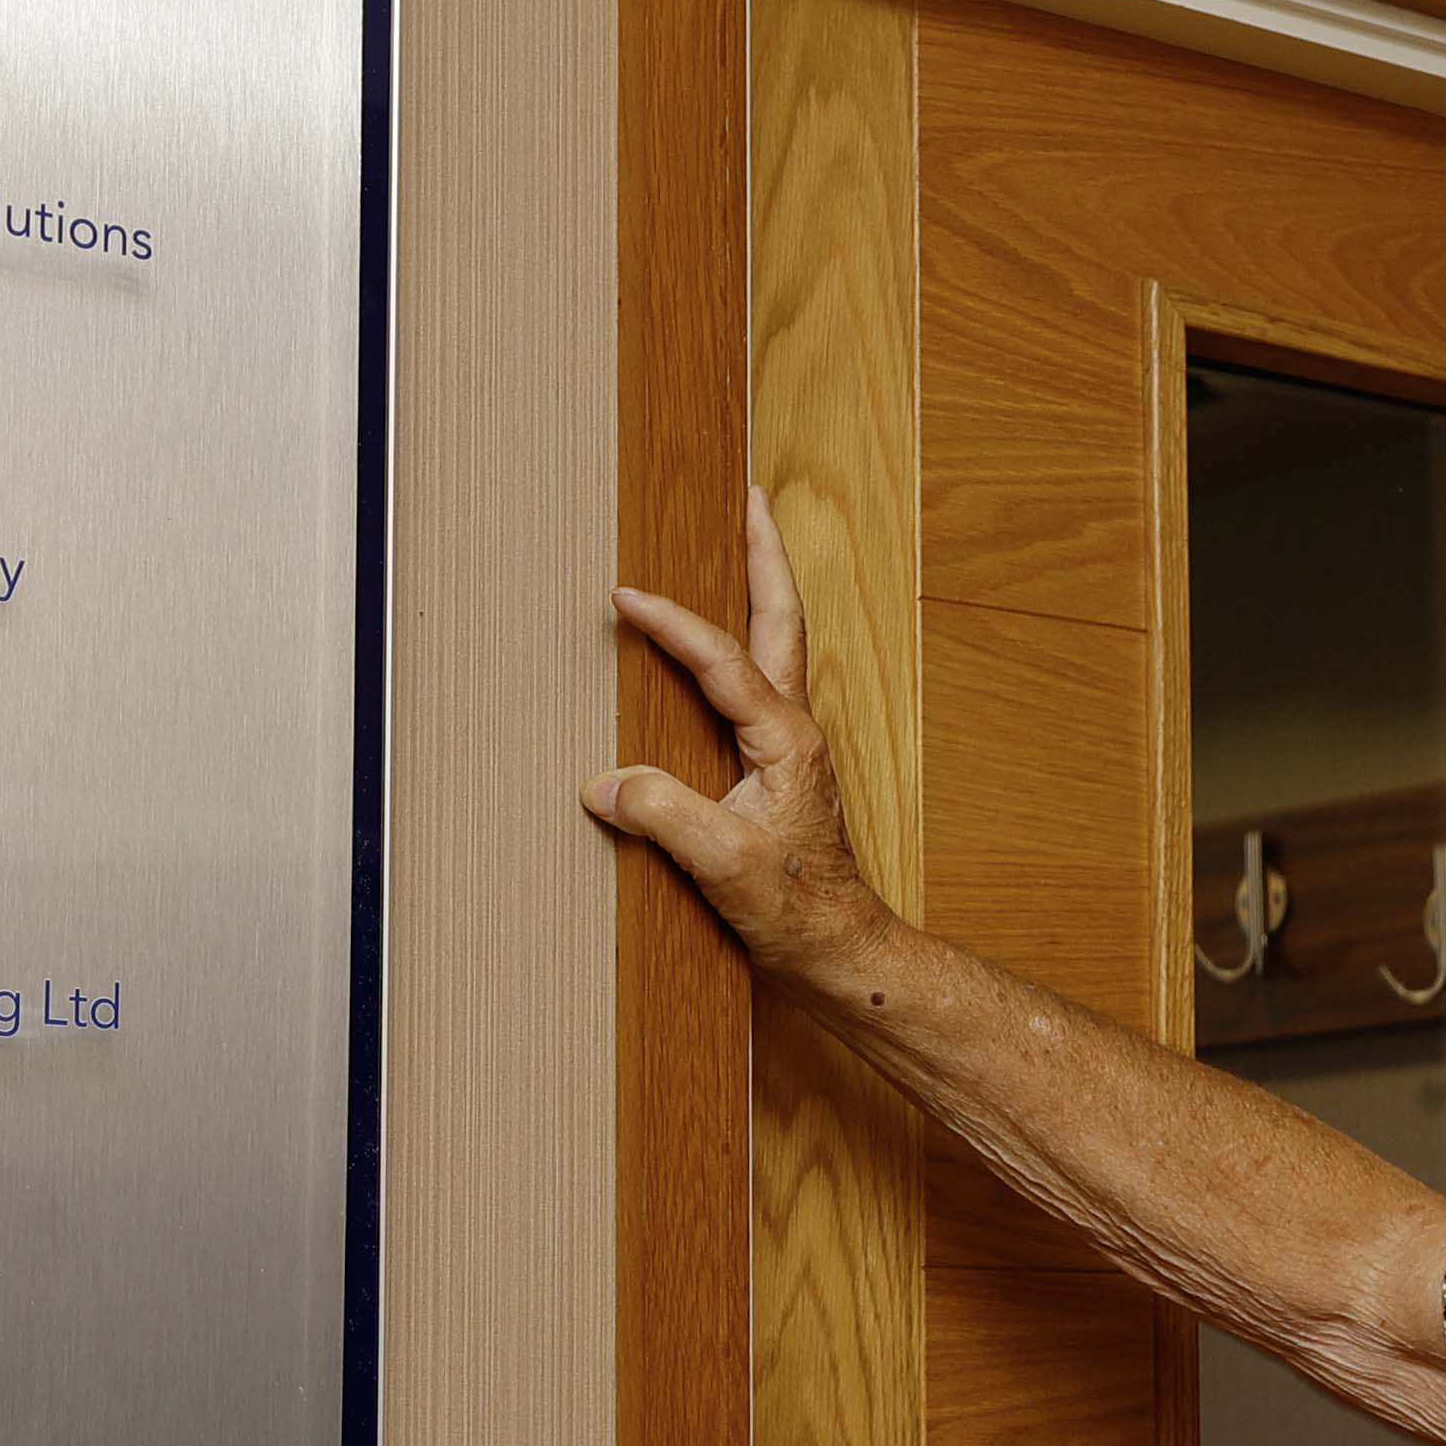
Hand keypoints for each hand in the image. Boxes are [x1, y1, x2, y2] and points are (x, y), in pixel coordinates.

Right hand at [590, 489, 886, 980]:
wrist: (840, 949)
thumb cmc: (797, 911)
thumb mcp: (725, 866)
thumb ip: (666, 818)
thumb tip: (605, 783)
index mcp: (786, 738)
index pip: (722, 658)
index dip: (671, 622)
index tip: (625, 596)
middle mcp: (795, 728)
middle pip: (781, 617)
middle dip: (763, 552)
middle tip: (747, 495)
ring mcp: (790, 744)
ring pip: (777, 643)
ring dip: (759, 587)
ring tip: (737, 540)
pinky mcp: (779, 766)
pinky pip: (758, 682)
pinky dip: (742, 641)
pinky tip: (717, 647)